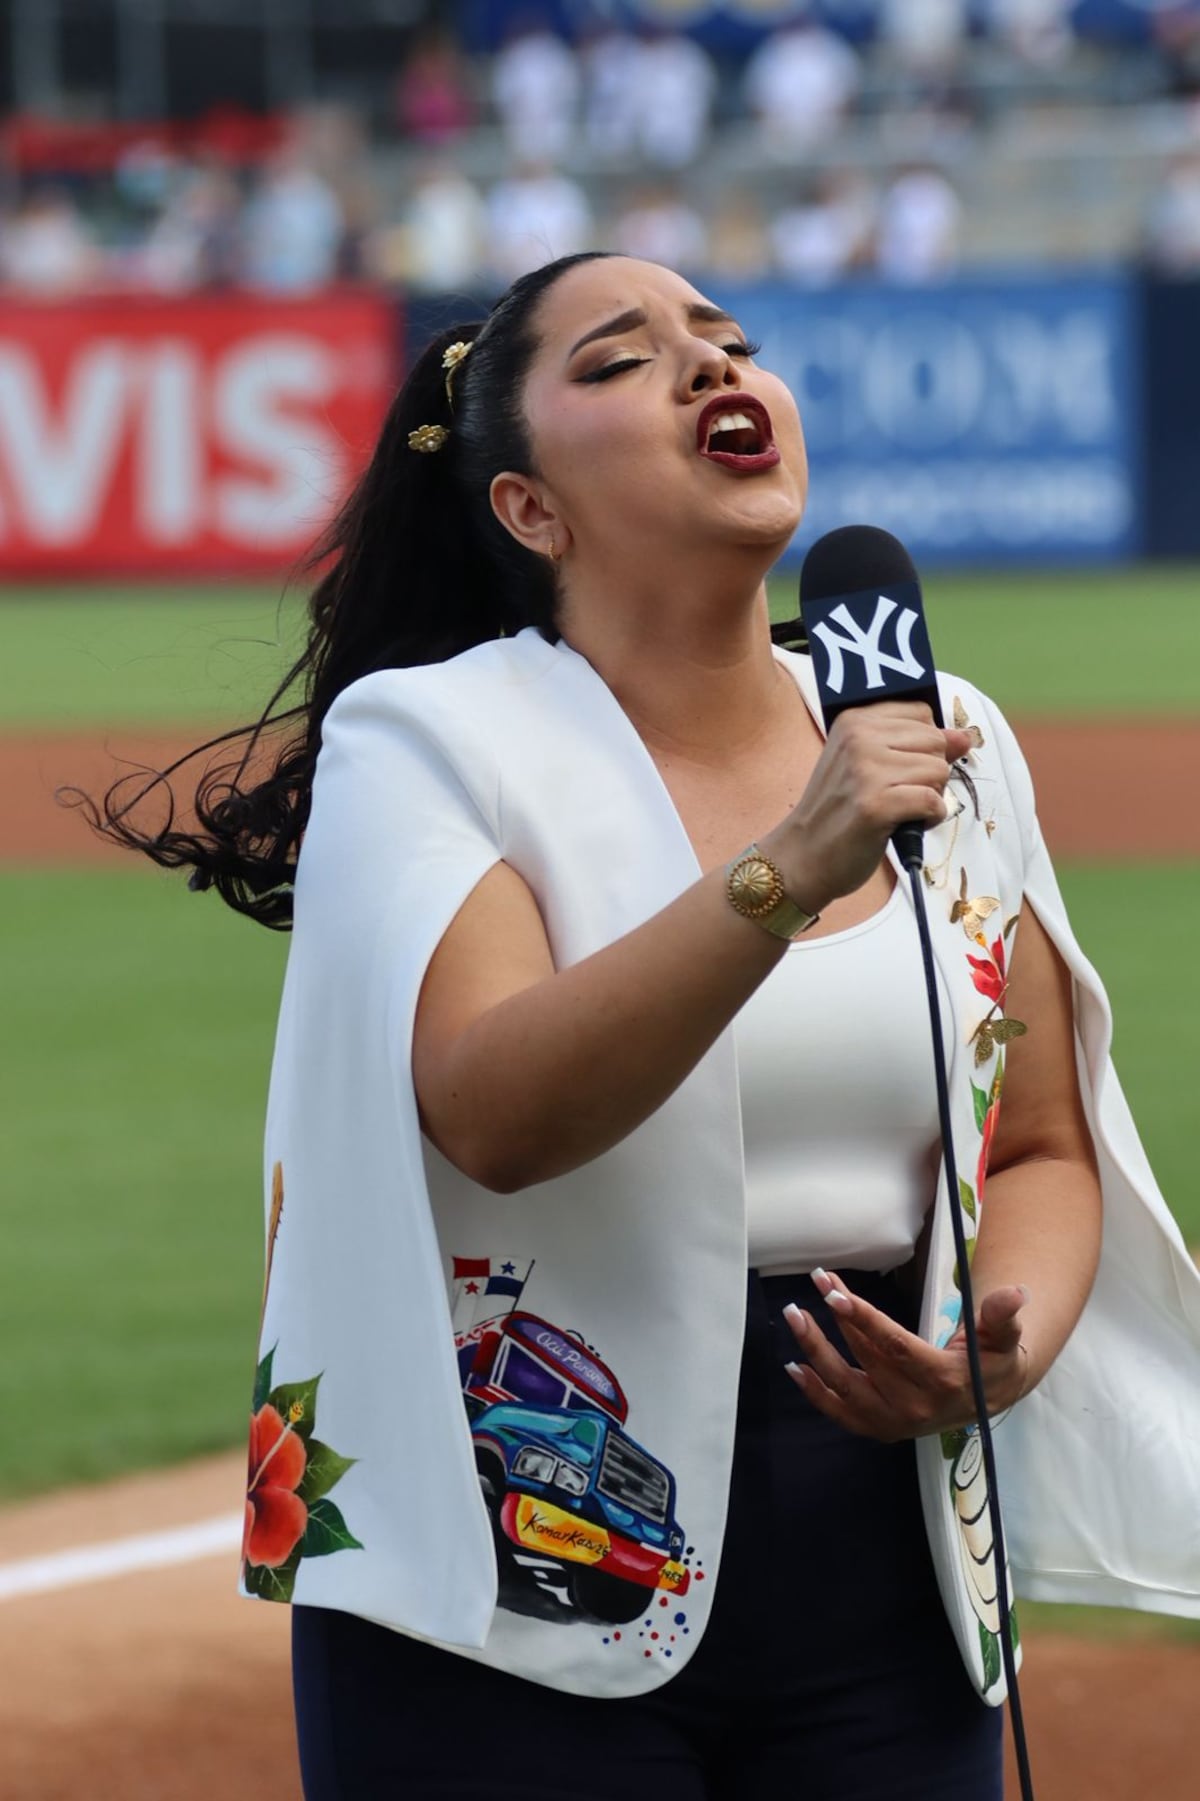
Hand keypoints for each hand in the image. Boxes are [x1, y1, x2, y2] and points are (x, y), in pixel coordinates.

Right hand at [762, 703, 974, 914]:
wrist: (803, 855)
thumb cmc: (839, 811)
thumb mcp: (870, 765)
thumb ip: (916, 745)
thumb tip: (964, 737)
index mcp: (854, 720)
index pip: (921, 713)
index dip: (923, 744)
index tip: (899, 767)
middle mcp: (858, 738)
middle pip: (935, 741)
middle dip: (929, 772)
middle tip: (897, 793)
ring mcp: (865, 771)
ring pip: (938, 771)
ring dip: (929, 796)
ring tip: (898, 810)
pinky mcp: (875, 806)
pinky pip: (933, 801)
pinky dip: (929, 818)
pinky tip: (906, 824)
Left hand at [783, 1269, 1031, 1442]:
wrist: (988, 1399)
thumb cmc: (992, 1358)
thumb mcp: (1004, 1336)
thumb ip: (1002, 1315)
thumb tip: (1015, 1293)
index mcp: (944, 1381)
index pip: (895, 1347)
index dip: (863, 1319)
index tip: (835, 1293)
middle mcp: (916, 1407)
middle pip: (866, 1359)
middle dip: (838, 1318)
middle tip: (819, 1282)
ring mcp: (895, 1421)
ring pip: (846, 1385)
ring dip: (816, 1351)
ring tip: (795, 1316)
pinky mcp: (880, 1428)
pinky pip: (841, 1412)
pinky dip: (815, 1393)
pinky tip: (794, 1366)